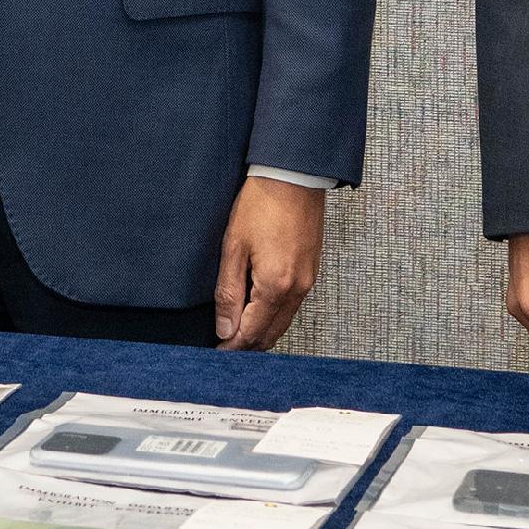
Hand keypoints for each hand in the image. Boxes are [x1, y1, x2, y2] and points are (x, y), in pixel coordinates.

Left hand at [212, 178, 324, 348]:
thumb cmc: (261, 205)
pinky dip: (275, 315)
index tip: (216, 352)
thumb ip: (229, 292)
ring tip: (237, 330)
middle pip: (271, 334)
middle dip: (248, 344)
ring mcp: (308, 281)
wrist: (293, 176)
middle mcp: (297, 290)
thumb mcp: (234, 247)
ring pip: (283, 322)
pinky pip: (293, 306)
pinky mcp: (311, 270)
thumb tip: (224, 328)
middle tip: (224, 346)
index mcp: (275, 287)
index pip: (251, 333)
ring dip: (262, 331)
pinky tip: (259, 309)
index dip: (232, 346)